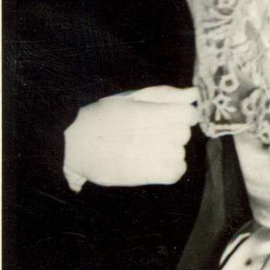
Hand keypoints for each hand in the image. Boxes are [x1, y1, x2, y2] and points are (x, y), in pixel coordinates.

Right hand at [63, 85, 198, 189]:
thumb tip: (193, 94)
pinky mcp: (147, 175)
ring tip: (149, 147)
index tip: (172, 115)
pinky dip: (172, 168)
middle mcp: (151, 135)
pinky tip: (157, 162)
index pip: (188, 114)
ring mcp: (151, 156)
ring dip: (171, 149)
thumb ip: (165, 95)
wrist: (75, 146)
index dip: (184, 114)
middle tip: (152, 131)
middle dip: (174, 130)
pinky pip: (176, 172)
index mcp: (147, 112)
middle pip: (184, 133)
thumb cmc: (103, 117)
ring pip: (180, 152)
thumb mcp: (131, 98)